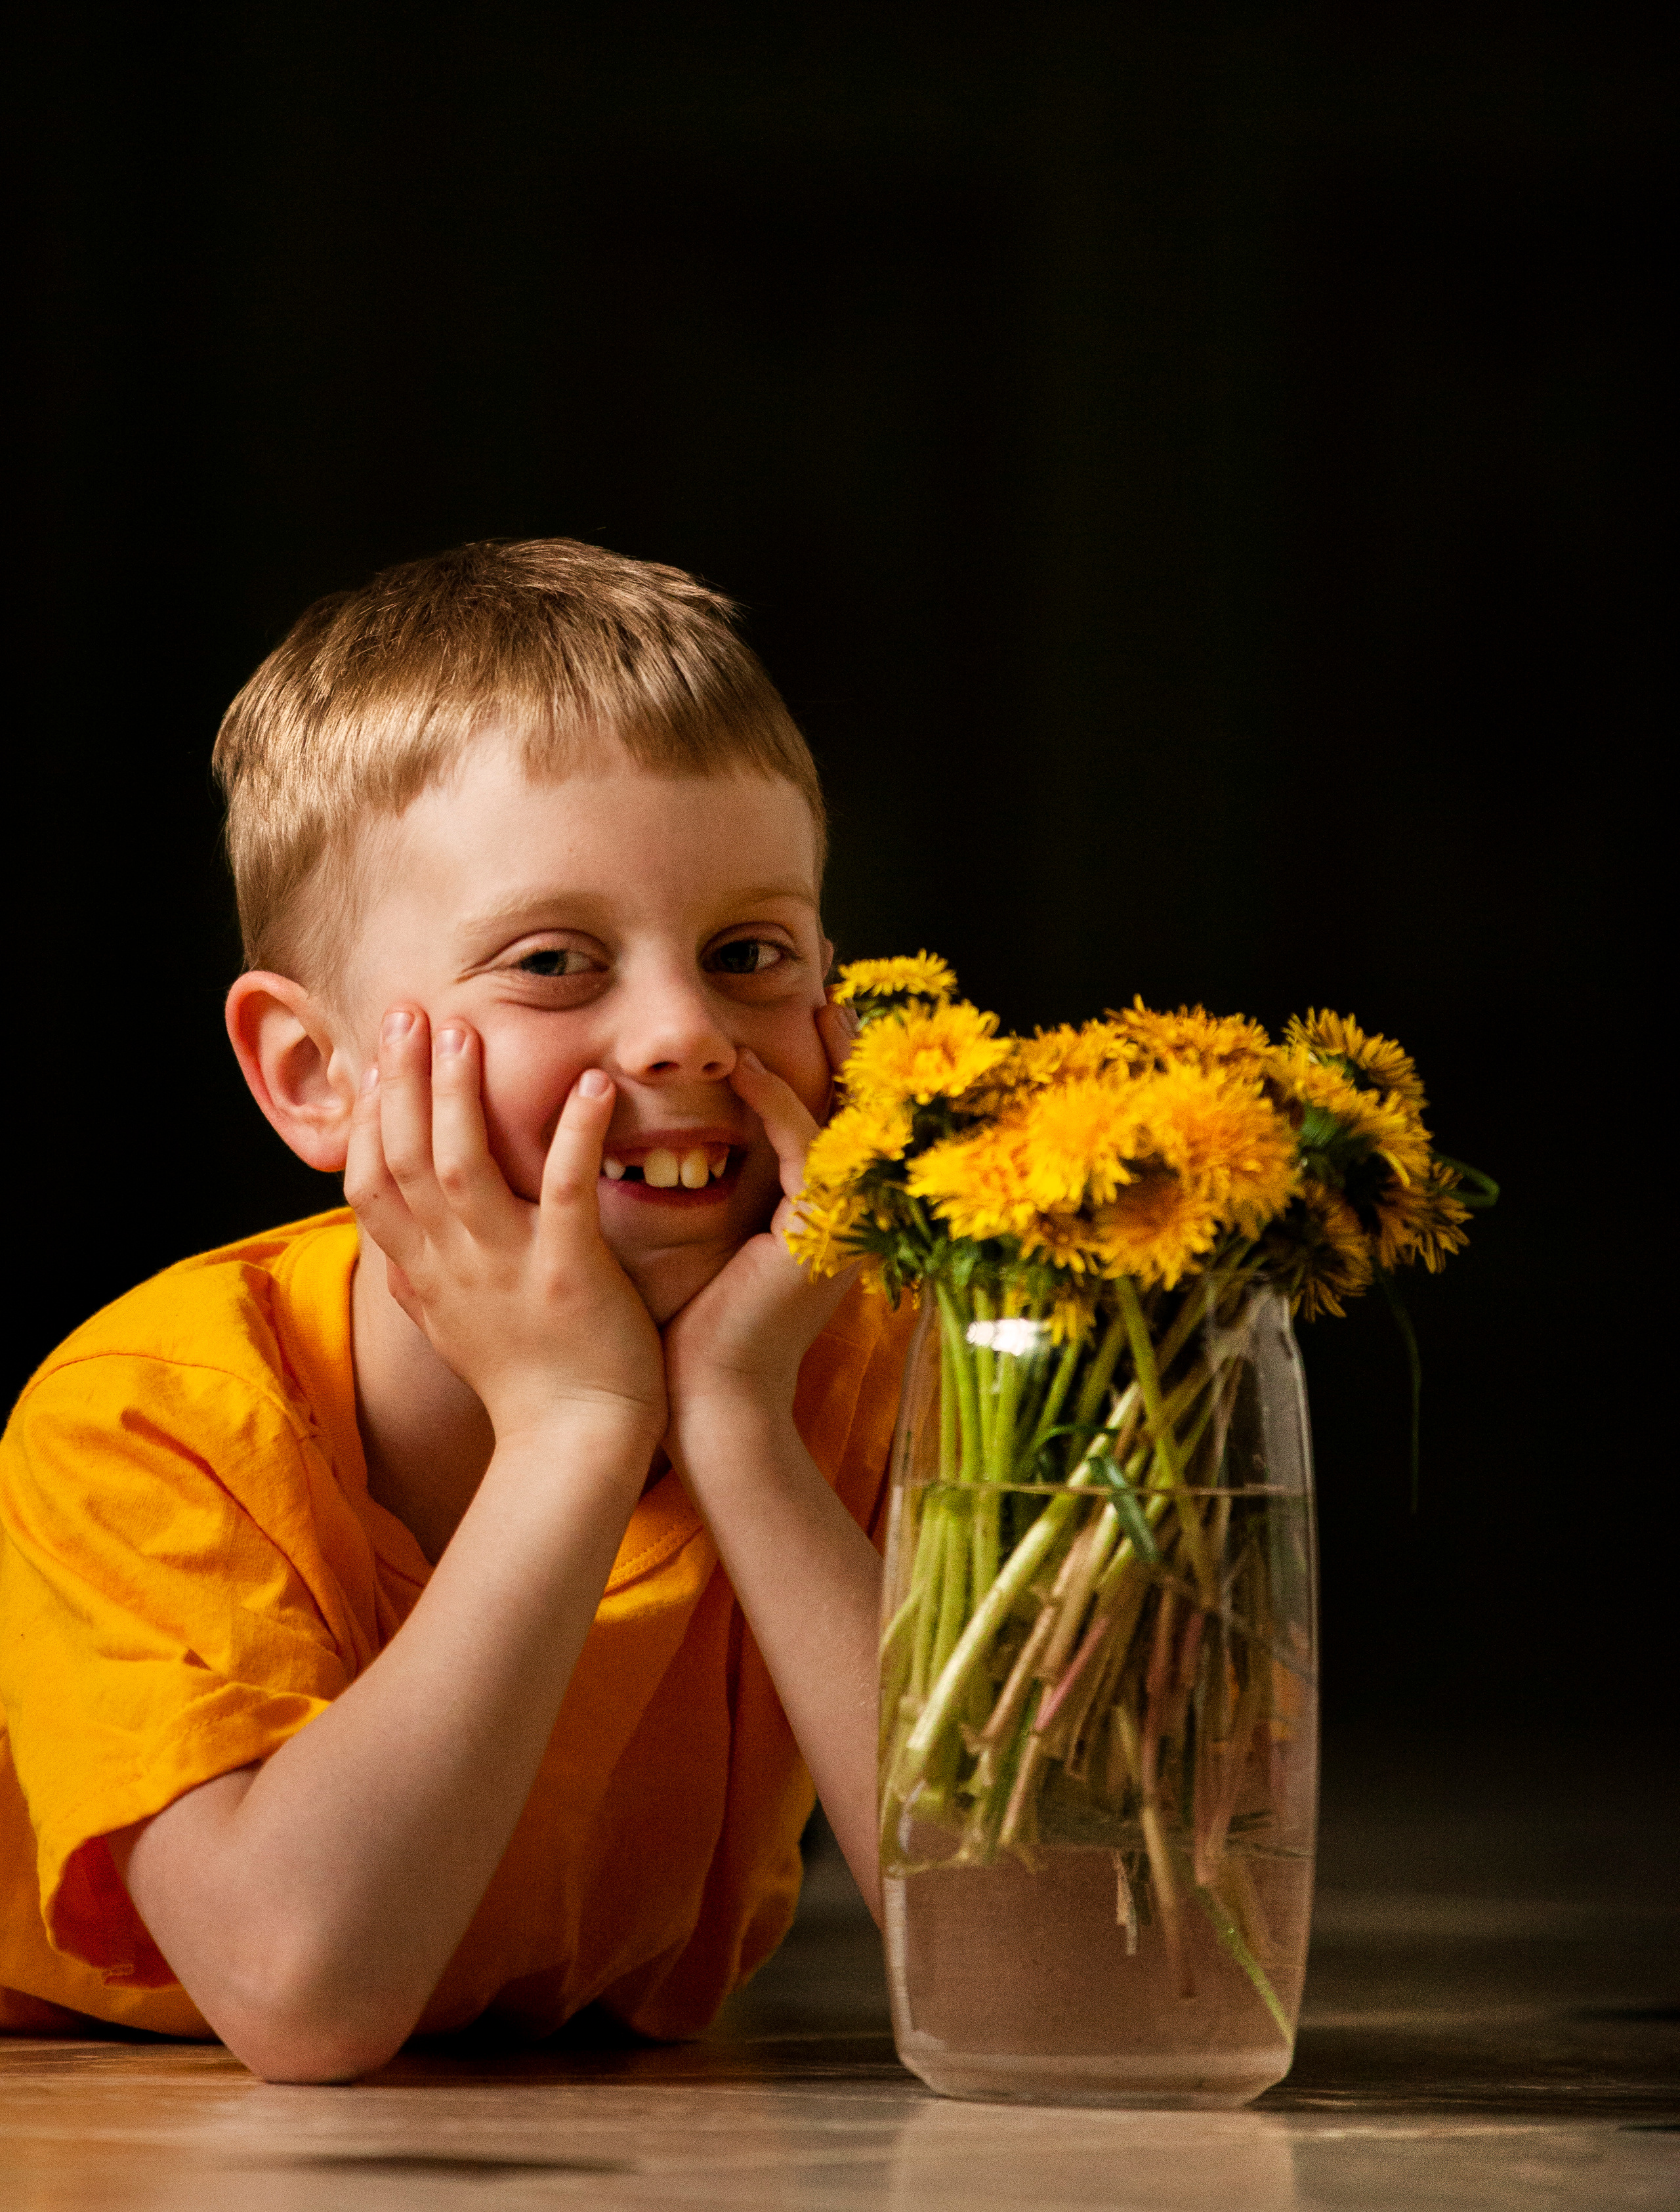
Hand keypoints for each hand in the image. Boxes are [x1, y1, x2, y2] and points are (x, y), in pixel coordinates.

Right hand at [345, 1009, 665, 1448]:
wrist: (573, 1447)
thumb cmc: (525, 1383)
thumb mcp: (449, 1327)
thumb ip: (417, 1277)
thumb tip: (384, 1242)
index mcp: (425, 1275)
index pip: (369, 1185)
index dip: (369, 1119)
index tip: (378, 1063)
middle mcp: (452, 1266)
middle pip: (405, 1158)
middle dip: (402, 1082)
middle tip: (406, 1012)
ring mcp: (506, 1269)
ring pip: (462, 1165)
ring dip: (460, 1095)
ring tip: (466, 1031)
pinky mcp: (568, 1274)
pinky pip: (565, 1192)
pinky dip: (574, 1135)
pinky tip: (590, 1085)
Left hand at [661, 999, 860, 1441]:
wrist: (707, 1401)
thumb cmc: (691, 1331)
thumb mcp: (707, 1242)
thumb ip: (711, 1188)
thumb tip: (670, 1141)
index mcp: (822, 1218)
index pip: (832, 1124)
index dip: (828, 1066)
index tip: (815, 1011)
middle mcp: (843, 1216)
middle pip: (857, 1112)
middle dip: (848, 1049)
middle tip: (832, 988)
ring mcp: (839, 1223)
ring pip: (841, 1120)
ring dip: (816, 1059)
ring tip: (807, 1002)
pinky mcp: (820, 1231)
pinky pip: (804, 1148)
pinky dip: (774, 1103)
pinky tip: (744, 1065)